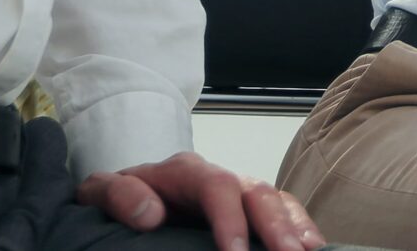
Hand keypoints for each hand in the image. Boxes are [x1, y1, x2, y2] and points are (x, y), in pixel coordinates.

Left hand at [78, 151, 323, 250]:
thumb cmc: (120, 197)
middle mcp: (218, 178)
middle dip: (275, 224)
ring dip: (294, 225)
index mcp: (184, 171)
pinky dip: (300, 225)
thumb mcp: (102, 192)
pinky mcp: (247, 210)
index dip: (228, 218)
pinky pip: (282, 210)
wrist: (126, 196)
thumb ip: (117, 194)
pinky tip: (314, 247)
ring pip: (275, 199)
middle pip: (255, 191)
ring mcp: (237, 193)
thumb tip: (150, 213)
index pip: (215, 186)